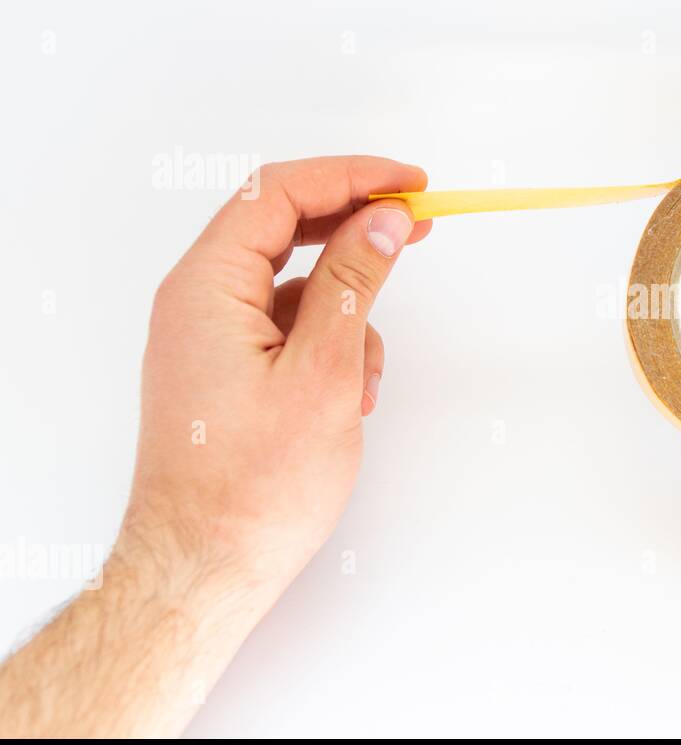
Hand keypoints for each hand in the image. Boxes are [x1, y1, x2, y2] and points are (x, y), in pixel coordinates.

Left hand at [126, 155, 429, 592]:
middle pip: (284, 228)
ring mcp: (211, 336)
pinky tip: (351, 395)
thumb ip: (354, 282)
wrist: (205, 567)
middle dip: (356, 229)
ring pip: (295, 283)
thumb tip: (383, 217)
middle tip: (417, 226)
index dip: (352, 177)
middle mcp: (199, 301)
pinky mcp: (228, 369)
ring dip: (348, 310)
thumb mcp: (323, 373)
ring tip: (367, 376)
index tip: (412, 185)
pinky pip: (289, 327)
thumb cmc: (253, 487)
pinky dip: (330, 345)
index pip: (279, 193)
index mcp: (206, 287)